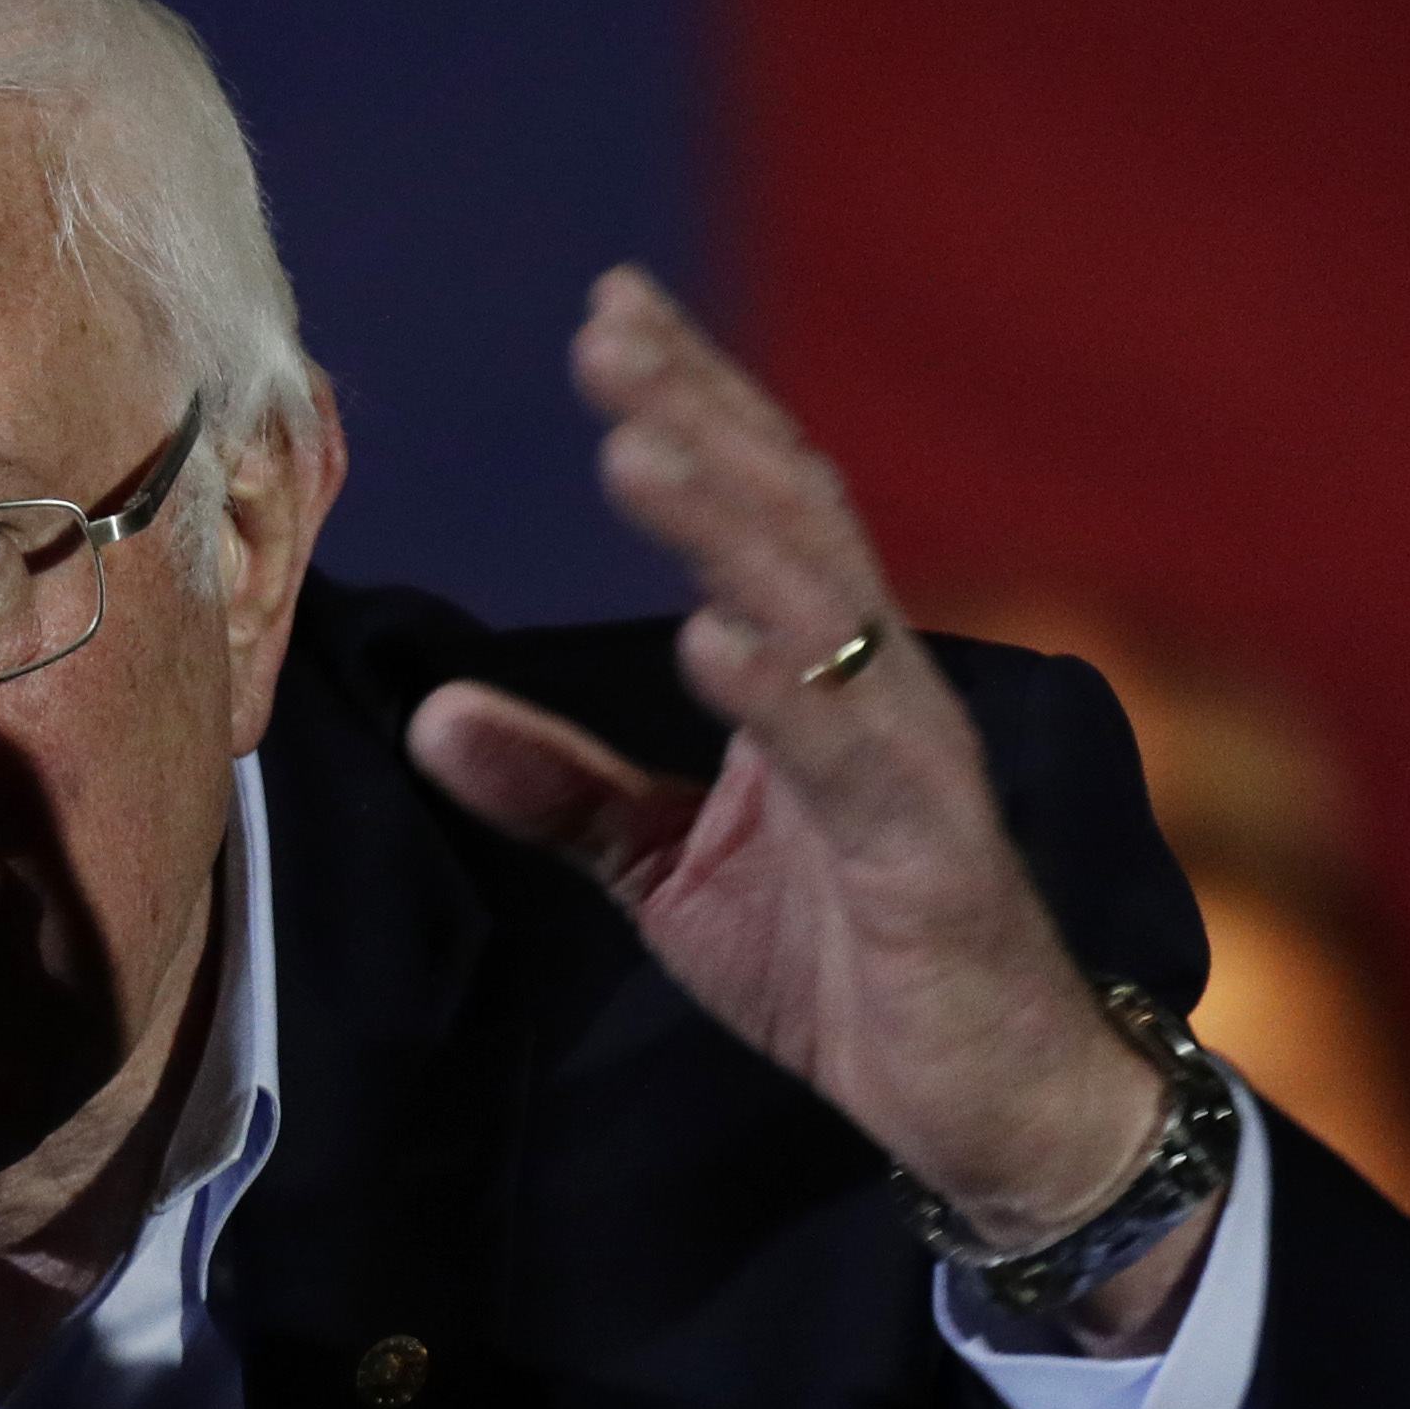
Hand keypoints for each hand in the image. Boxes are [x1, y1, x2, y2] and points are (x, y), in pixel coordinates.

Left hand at [406, 269, 1190, 1340]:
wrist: (979, 1097)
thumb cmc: (841, 960)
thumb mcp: (664, 868)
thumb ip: (560, 787)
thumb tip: (430, 714)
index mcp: (814, 672)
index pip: (754, 505)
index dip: (689, 403)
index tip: (607, 310)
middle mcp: (873, 684)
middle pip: (787, 517)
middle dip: (700, 414)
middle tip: (609, 325)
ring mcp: (910, 761)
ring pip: (821, 609)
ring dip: (728, 521)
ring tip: (639, 442)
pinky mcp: (932, 856)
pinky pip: (856, 760)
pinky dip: (785, 693)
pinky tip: (714, 639)